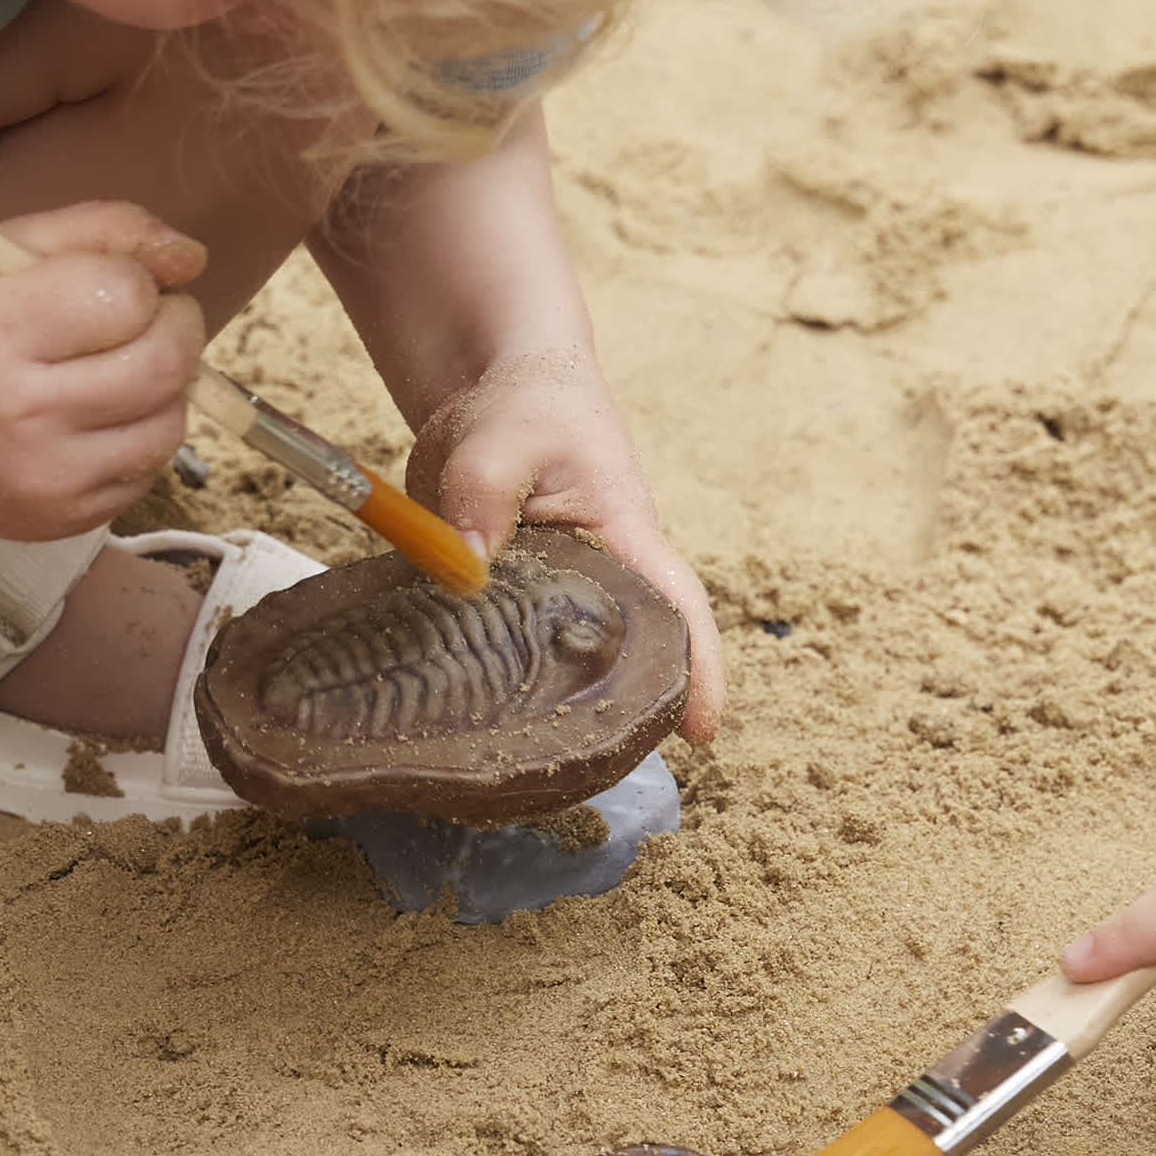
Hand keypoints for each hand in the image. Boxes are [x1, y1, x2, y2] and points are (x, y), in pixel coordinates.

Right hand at [0, 201, 206, 540]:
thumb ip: (100, 229)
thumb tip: (191, 255)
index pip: (125, 295)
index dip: (140, 281)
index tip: (120, 283)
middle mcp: (13, 409)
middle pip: (165, 364)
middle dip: (178, 329)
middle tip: (150, 319)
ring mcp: (42, 474)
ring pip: (170, 420)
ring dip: (166, 387)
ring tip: (118, 369)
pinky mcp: (63, 517)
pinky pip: (150, 468)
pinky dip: (142, 434)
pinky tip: (98, 418)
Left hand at [404, 347, 724, 740]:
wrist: (495, 385)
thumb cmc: (527, 405)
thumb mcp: (502, 439)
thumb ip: (483, 495)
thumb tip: (464, 564)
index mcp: (623, 537)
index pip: (676, 607)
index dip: (698, 670)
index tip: (703, 733)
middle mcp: (599, 577)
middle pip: (622, 656)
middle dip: (616, 715)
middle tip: (586, 770)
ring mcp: (552, 593)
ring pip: (557, 661)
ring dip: (542, 707)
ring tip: (516, 766)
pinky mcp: (505, 599)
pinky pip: (501, 648)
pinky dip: (484, 680)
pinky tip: (453, 720)